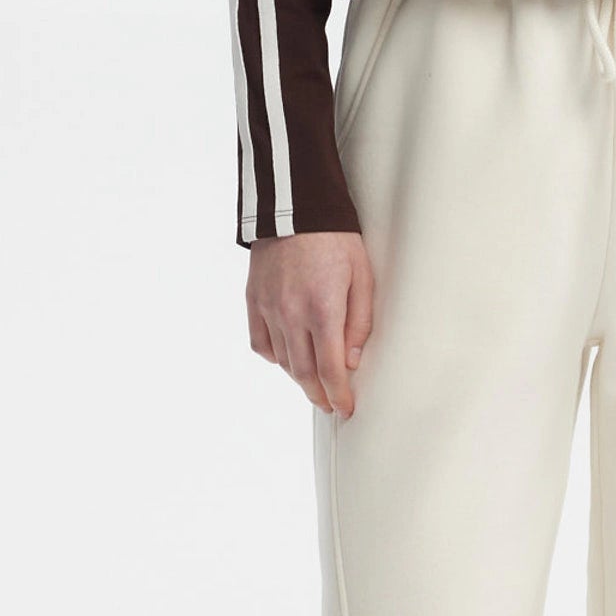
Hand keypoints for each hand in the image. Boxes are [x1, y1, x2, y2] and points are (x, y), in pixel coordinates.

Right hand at [246, 231, 373, 418]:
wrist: (296, 206)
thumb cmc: (336, 238)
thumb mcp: (362, 274)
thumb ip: (359, 321)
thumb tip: (352, 360)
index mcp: (323, 308)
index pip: (330, 369)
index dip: (339, 394)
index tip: (346, 408)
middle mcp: (292, 313)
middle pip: (303, 372)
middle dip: (319, 394)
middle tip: (331, 404)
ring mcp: (269, 308)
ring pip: (282, 360)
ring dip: (299, 377)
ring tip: (314, 382)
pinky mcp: (254, 300)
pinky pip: (261, 342)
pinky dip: (274, 356)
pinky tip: (287, 356)